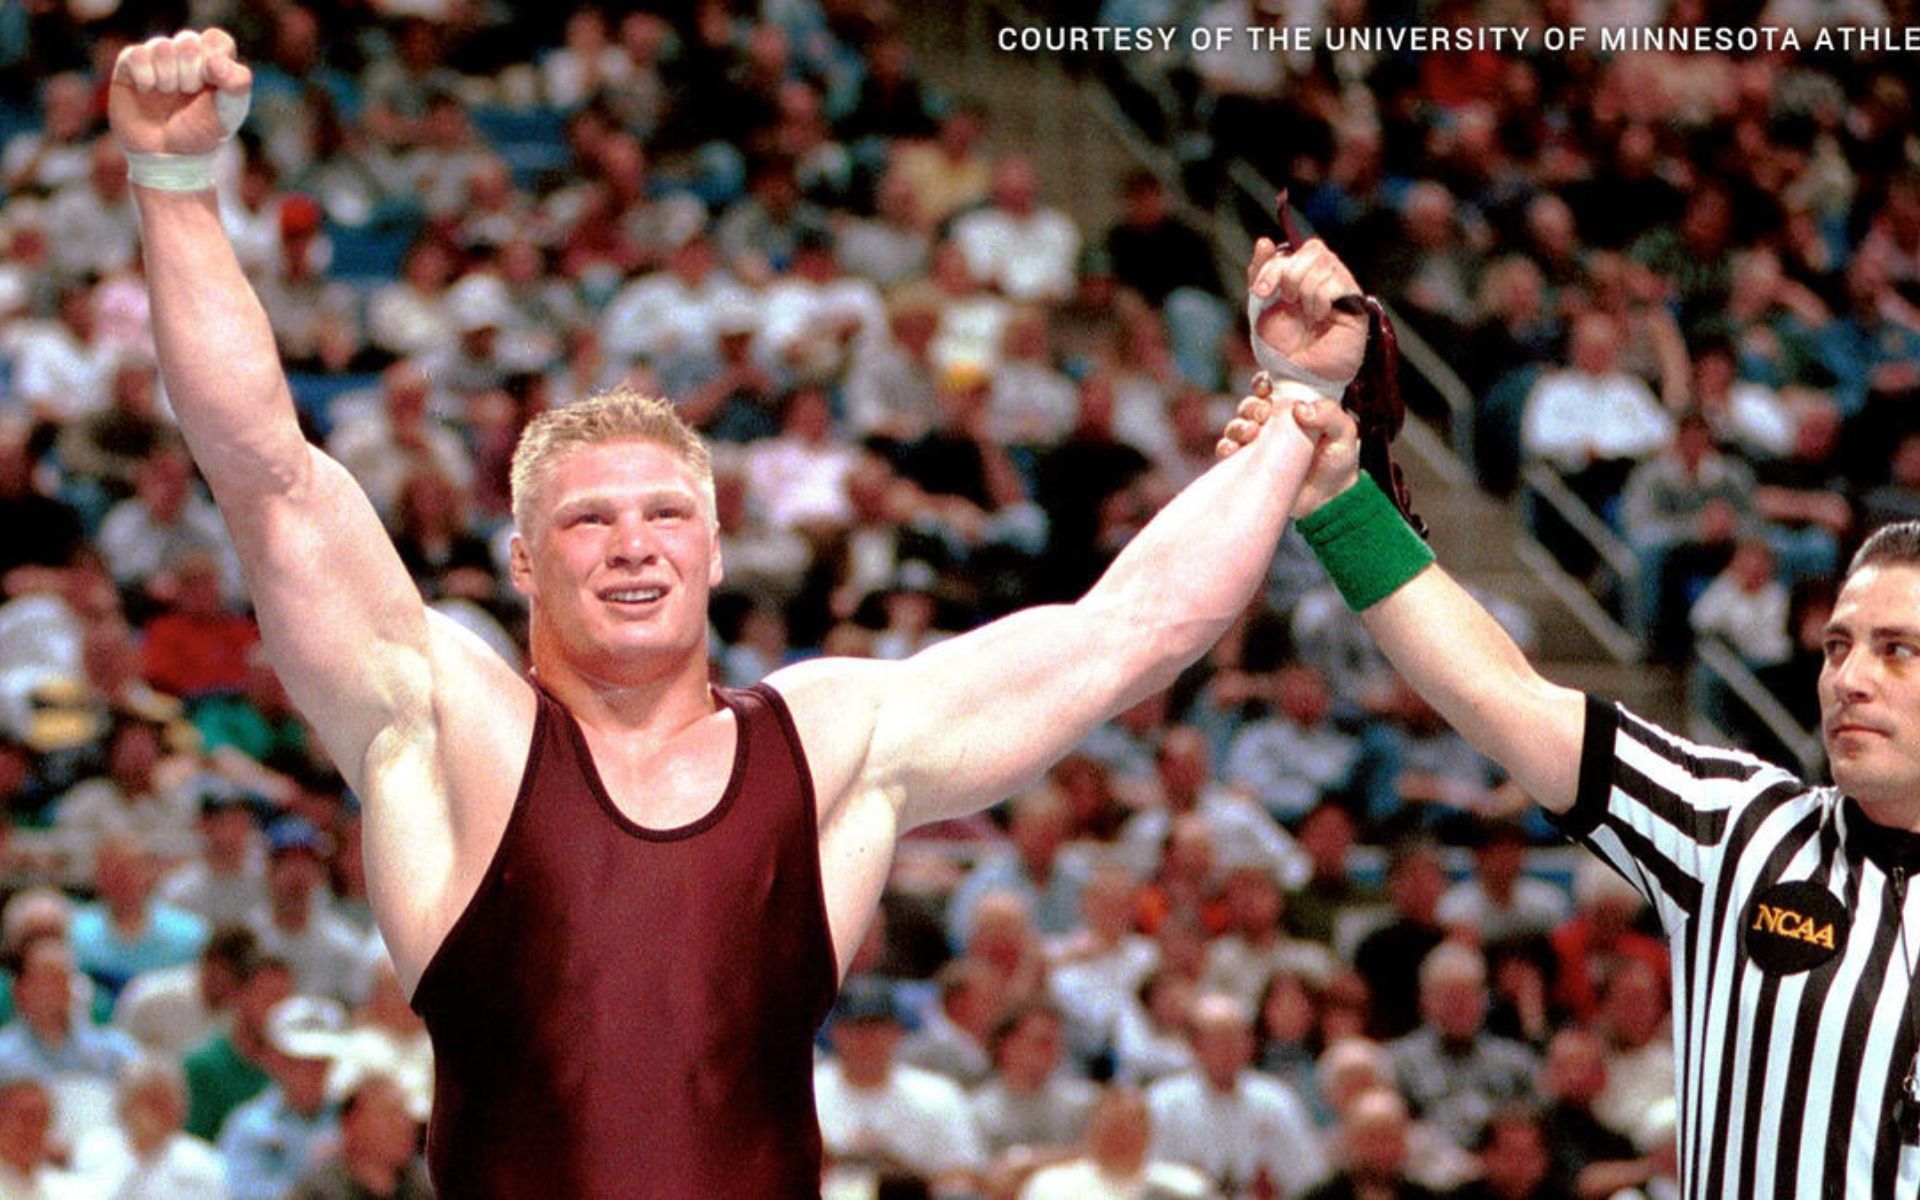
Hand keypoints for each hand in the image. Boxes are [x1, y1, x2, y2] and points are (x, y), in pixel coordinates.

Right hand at [109, 29, 251, 156]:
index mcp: (213, 62)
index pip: (216, 39)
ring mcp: (157, 59)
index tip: (212, 83)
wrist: (166, 156)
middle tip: (188, 95)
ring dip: (168, 78)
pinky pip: (137, 54)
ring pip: (162, 46)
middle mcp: (184, 56)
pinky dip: (145, 76)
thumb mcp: (228, 112)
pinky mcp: (129, 65)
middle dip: (191, 75)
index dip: (214, 59)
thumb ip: (236, 84)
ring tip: (168, 95)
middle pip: (188, 42)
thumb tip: (215, 61)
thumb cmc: (200, 134)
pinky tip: (146, 91)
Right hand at [1217, 378, 1360, 518]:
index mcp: (1291, 410)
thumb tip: (1299, 409)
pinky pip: (1227, 452)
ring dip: (1238, 426)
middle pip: (1250, 406)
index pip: (1270, 389)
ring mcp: (1257, 445)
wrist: (1328, 502)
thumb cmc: (1338, 463)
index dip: (1263, 384)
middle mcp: (1271, 424)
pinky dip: (1225, 447)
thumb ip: (1329, 414)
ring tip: (1250, 433)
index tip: (1266, 389)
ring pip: (1236, 426)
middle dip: (1251, 407)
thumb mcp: (1344, 435)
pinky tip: (1233, 450)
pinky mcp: (1246, 465)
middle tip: (1262, 416)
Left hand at [1246, 235, 1368, 387]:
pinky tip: (1321, 318)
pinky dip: (1320, 300)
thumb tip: (1264, 241)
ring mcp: (1342, 288)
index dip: (1273, 267)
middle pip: (1311, 249)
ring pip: (1324, 262)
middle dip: (1289, 275)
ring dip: (1305, 291)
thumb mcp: (1261, 309)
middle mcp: (1323, 278)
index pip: (1290, 252)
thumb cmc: (1281, 349)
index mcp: (1300, 277)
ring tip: (1307, 316)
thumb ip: (1260, 275)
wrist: (1298, 376)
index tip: (1260, 292)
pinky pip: (1337, 282)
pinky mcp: (1356, 303)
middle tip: (1286, 302)